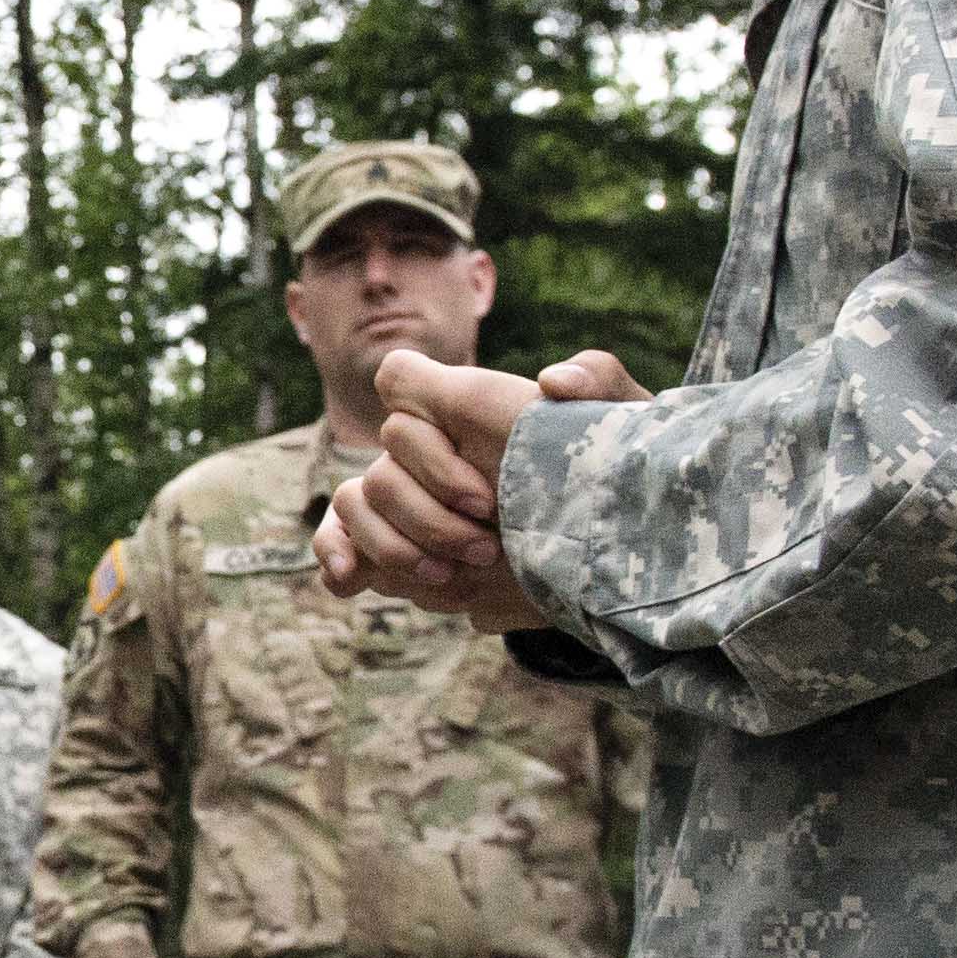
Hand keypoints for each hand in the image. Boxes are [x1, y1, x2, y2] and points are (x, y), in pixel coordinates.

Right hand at [315, 349, 643, 627]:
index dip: (418, 412)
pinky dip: (336, 554)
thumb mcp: (620, 419)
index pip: (400, 379)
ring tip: (453, 572)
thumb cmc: (607, 471)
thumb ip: (598, 377)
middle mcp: (424, 453)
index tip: (476, 467)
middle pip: (385, 463)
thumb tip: (552, 383)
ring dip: (398, 542)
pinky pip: (339, 540)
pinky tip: (350, 580)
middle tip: (489, 542)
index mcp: (462, 410)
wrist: (604, 551)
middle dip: (432, 509)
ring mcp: (406, 504)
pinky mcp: (398, 552)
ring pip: (357, 503)